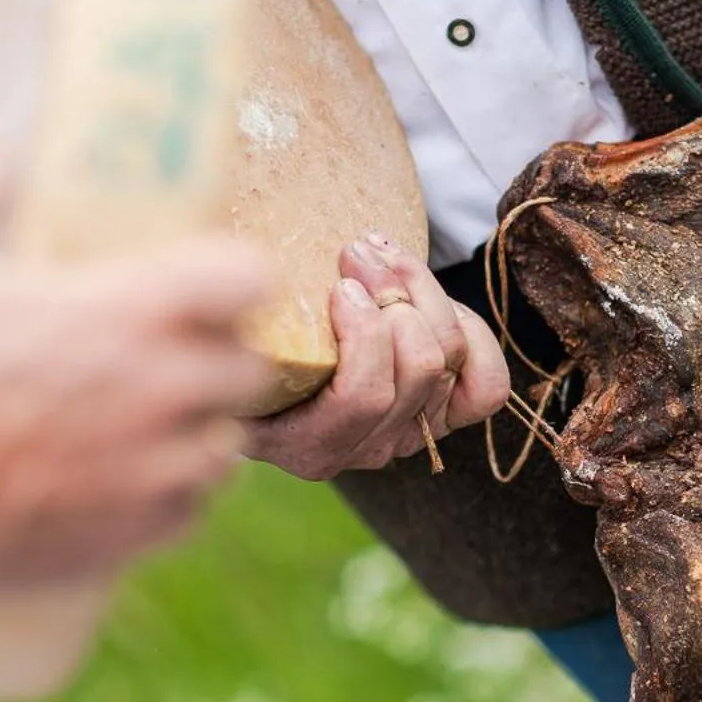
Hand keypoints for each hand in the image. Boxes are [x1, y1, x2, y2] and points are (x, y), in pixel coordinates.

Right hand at [0, 135, 287, 584]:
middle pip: (249, 362)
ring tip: (148, 411)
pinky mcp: (148, 530)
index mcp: (127, 314)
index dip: (235, 272)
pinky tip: (127, 468)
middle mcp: (164, 391)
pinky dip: (174, 484)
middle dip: (219, 351)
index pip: (251, 277)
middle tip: (171, 346)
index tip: (209, 276)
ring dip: (201, 421)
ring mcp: (163, 468)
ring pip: (230, 438)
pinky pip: (196, 501)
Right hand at [243, 234, 509, 480]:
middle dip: (396, 293)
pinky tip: (428, 299)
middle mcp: (362, 450)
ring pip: (451, 359)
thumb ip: (224, 323)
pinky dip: (472, 334)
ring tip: (383, 255)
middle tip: (357, 250)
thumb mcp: (215, 339)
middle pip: (419, 368)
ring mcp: (406, 435)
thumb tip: (228, 277)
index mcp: (304, 445)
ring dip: (423, 292)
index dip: (365, 330)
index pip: (364, 396)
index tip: (339, 283)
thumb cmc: (229, 344)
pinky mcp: (441, 417)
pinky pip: (487, 387)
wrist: (255, 369)